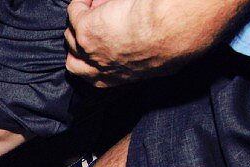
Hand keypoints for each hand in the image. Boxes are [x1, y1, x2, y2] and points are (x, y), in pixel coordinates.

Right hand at [64, 0, 249, 86]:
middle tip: (93, 25)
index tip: (106, 40)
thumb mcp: (165, 55)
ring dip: (80, 22)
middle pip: (77, 63)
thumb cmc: (178, 38)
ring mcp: (92, 51)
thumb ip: (149, 55)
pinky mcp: (87, 31)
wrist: (174, 27)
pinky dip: (80, 5)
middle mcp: (105, 70)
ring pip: (71, 39)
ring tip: (94, 8)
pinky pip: (74, 14)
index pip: (97, 77)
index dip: (97, 58)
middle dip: (81, 46)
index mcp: (125, 77)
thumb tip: (148, 39)